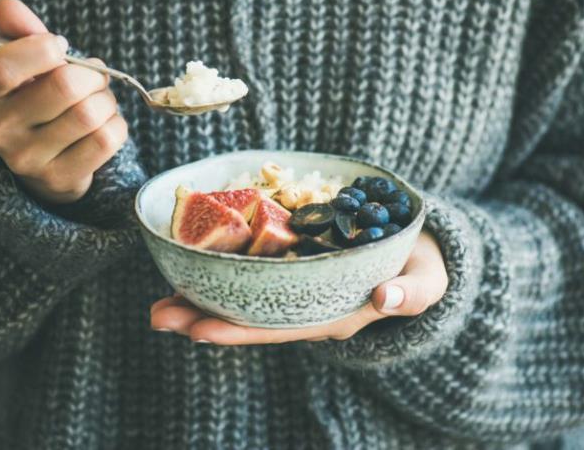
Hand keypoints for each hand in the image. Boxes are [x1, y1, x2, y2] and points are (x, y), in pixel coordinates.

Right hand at [0, 0, 127, 203]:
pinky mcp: (60, 179)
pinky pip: (107, 139)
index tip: (60, 47)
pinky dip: (117, 125)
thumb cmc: (37, 101)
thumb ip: (21, 34)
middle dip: (93, 75)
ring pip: (90, 114)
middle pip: (65, 87)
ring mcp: (28, 160)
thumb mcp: (26, 67)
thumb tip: (7, 4)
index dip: (43, 49)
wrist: (43, 162)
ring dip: (107, 101)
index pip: (5, 66)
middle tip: (95, 78)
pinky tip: (105, 125)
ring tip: (99, 102)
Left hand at [150, 230, 447, 343]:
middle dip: (203, 318)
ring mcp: (298, 289)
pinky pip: (254, 275)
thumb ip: (413, 291)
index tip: (197, 331)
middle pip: (249, 318)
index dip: (239, 331)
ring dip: (201, 298)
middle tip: (156, 314)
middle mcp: (308, 308)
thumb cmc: (422, 269)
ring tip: (158, 299)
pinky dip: (222, 273)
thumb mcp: (427, 280)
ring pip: (244, 299)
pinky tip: (193, 267)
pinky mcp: (295, 268)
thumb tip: (388, 298)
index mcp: (333, 316)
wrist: (418, 253)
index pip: (279, 328)